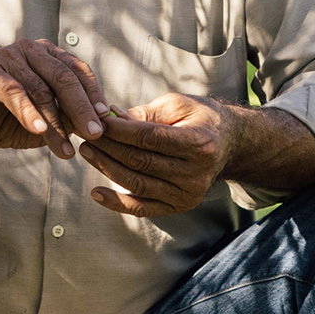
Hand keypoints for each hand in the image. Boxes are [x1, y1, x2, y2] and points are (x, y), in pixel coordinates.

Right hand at [0, 39, 110, 159]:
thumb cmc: (7, 121)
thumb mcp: (46, 121)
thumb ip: (68, 118)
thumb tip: (99, 125)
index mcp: (46, 55)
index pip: (78, 70)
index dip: (93, 94)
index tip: (106, 120)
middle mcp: (28, 50)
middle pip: (63, 77)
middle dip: (81, 109)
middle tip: (95, 134)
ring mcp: (5, 57)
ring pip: (40, 89)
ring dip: (55, 122)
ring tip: (65, 149)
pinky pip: (13, 92)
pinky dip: (28, 112)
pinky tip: (38, 130)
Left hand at [80, 92, 233, 215]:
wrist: (228, 144)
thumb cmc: (199, 118)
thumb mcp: (178, 105)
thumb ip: (146, 113)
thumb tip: (111, 118)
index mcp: (199, 142)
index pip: (150, 138)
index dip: (120, 130)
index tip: (98, 120)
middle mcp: (196, 173)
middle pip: (140, 161)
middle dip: (108, 146)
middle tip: (86, 133)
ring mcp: (187, 193)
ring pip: (137, 184)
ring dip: (106, 168)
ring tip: (87, 151)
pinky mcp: (179, 206)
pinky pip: (142, 208)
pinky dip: (116, 203)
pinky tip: (96, 192)